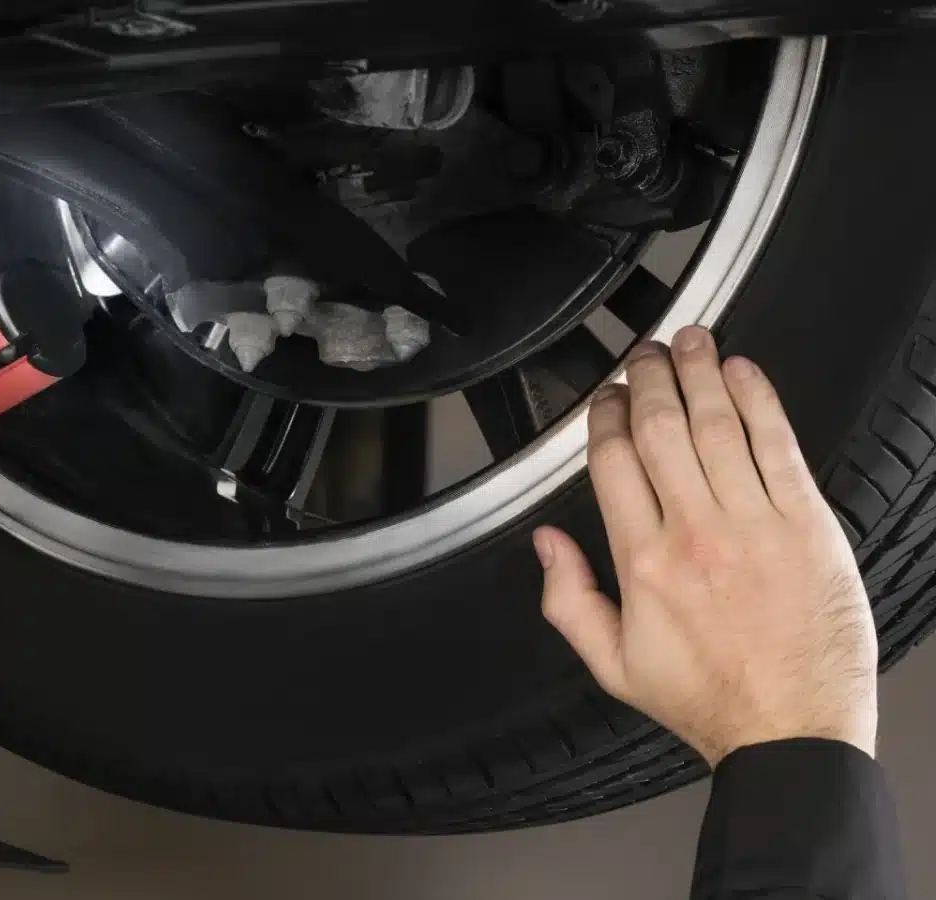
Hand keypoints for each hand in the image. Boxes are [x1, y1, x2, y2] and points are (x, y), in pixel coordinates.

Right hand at [534, 326, 877, 766]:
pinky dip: (760, 401)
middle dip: (649, 378)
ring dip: (700, 373)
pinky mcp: (807, 524)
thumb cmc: (710, 701)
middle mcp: (695, 533)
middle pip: (662, 428)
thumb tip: (545, 545)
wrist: (792, 729)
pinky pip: (779, 445)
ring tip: (691, 342)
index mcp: (642, 562)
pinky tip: (745, 374)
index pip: (614, 461)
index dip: (606, 416)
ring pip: (717, 425)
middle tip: (645, 353)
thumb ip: (568, 600)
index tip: (607, 398)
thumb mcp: (613, 665)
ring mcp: (755, 524)